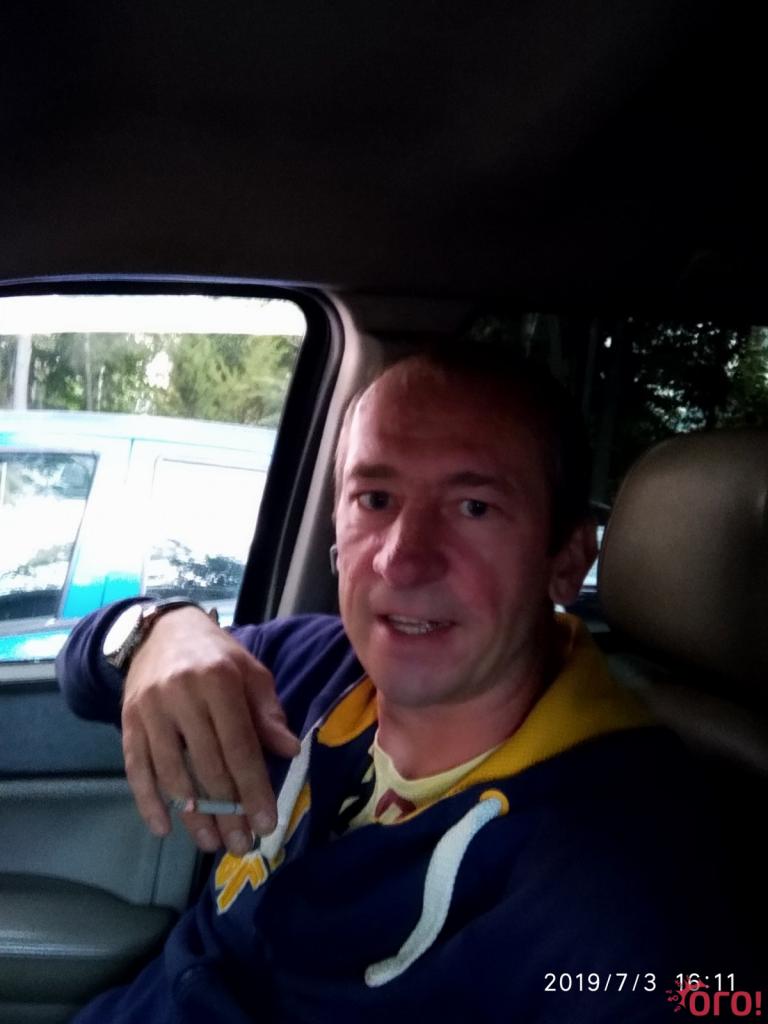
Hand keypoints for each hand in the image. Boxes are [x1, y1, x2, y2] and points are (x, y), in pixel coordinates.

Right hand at [120, 606, 300, 854]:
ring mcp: (150, 711)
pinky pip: (136, 769)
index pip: (239, 746)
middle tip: (242, 844)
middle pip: (207, 766)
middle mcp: (182, 696)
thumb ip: (268, 713)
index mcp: (219, 681)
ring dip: (192, 815)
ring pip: (172, 774)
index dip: (254, 789)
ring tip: (211, 843)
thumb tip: (289, 752)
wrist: (162, 631)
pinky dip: (148, 802)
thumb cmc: (216, 655)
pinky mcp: (128, 723)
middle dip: (227, 811)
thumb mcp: (251, 672)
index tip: (266, 823)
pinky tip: (164, 829)